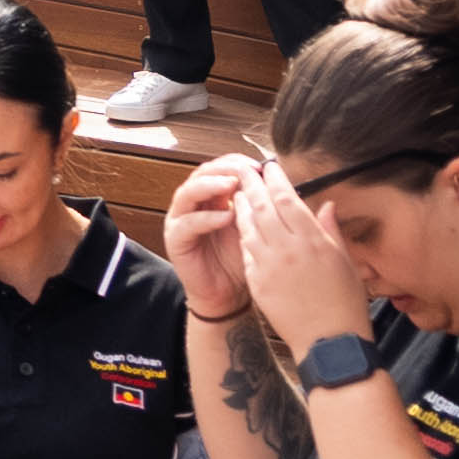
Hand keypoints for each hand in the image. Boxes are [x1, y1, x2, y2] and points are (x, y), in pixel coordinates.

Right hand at [161, 153, 255, 317]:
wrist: (228, 296)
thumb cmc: (242, 261)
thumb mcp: (254, 228)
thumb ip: (259, 206)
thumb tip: (283, 183)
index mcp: (213, 197)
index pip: (220, 168)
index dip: (239, 163)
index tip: (261, 165)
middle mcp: (194, 203)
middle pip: (202, 173)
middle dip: (225, 168)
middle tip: (246, 170)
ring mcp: (181, 219)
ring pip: (189, 192)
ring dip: (211, 185)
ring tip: (233, 185)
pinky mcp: (175, 239)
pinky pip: (188, 223)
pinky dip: (207, 218)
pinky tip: (227, 217)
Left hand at [232, 158, 378, 353]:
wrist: (329, 344)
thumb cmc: (345, 304)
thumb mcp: (346, 262)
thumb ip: (330, 231)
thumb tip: (325, 206)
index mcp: (312, 240)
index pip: (287, 198)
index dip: (275, 179)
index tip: (270, 167)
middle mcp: (287, 249)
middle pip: (263, 207)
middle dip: (252, 185)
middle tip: (245, 170)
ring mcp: (269, 266)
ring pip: (249, 227)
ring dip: (242, 207)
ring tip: (238, 193)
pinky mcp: (257, 284)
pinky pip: (246, 253)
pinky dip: (243, 235)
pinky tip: (241, 227)